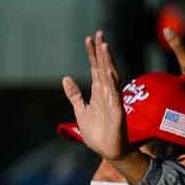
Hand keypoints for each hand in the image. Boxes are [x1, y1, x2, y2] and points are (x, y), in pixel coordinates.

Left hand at [62, 32, 134, 162]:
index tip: (89, 38)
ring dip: (108, 62)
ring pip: (111, 77)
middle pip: (104, 67)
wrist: (109, 151)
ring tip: (104, 46)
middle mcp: (107, 93)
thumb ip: (74, 95)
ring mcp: (113, 101)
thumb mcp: (81, 110)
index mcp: (98, 92)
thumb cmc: (97, 132)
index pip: (96, 68)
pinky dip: (112, 85)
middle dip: (101, 51)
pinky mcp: (118, 112)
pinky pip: (115, 96)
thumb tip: (66, 78)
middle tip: (98, 33)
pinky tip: (109, 72)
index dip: (93, 54)